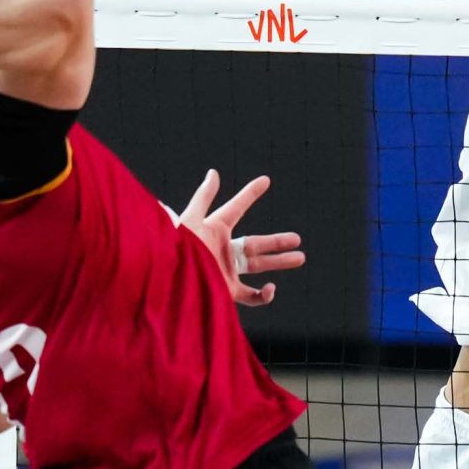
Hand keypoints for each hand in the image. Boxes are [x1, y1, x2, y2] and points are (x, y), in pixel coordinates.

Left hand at [172, 169, 302, 306]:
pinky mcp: (226, 292)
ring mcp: (226, 271)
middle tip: (297, 239)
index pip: (236, 208)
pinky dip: (263, 295)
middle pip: (255, 243)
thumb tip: (213, 173)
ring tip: (300, 257)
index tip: (265, 180)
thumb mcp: (190, 220)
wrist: (168, 281)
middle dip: (277, 241)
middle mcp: (223, 250)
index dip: (249, 194)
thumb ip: (204, 197)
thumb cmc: (176, 249)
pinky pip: (251, 296)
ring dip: (280, 262)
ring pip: (259, 266)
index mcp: (214, 229)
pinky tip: (270, 288)